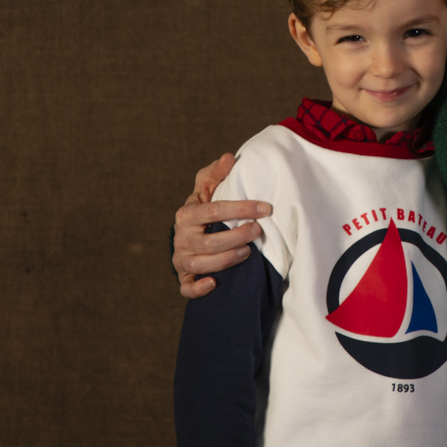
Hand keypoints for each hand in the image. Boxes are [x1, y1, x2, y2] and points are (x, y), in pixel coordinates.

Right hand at [172, 154, 269, 298]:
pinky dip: (199, 288)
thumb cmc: (203, 208)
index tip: (265, 208)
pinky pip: (187, 288)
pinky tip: (215, 283)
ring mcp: (181, 259)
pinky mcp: (184, 277)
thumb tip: (230, 158)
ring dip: (226, 260)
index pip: (214, 211)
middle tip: (258, 231)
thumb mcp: (207, 186)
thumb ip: (217, 172)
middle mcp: (181, 238)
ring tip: (248, 252)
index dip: (241, 208)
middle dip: (235, 237)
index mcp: (187, 214)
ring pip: (200, 264)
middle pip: (207, 242)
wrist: (188, 234)